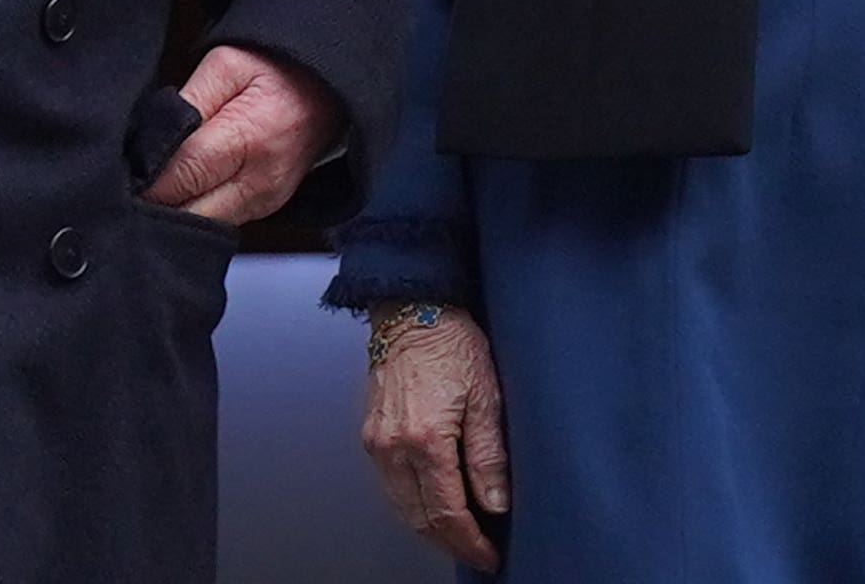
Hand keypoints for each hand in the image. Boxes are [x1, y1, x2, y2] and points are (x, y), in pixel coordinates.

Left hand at [139, 44, 342, 226]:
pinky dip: (194, 211)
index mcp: (248, 140)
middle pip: (187, 216)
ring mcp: (266, 203)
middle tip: (127, 185)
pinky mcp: (266, 210)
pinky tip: (180, 190)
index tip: (120, 174)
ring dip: (173, 212)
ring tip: (151, 186)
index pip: (178, 178)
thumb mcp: (225, 66)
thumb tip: (148, 146)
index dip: (143, 179)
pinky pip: (218, 222)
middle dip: (153, 205)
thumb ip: (184, 105)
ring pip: (201, 227)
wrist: (331, 85)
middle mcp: (260, 183)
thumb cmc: (278, 67)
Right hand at [360, 307, 509, 572]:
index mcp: (425, 439)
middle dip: (449, 543)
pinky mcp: (370, 434)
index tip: (488, 554)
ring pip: (401, 507)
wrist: (413, 311)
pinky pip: (390, 485)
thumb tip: (494, 503)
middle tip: (476, 552)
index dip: (469, 541)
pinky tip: (432, 505)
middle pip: (419, 518)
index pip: (448, 511)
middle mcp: (393, 446)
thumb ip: (488, 456)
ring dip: (429, 528)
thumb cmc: (452, 344)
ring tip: (459, 535)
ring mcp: (376, 442)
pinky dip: (412, 504)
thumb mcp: (485, 396)